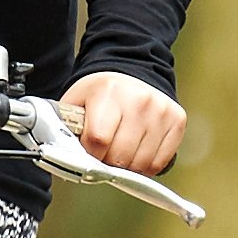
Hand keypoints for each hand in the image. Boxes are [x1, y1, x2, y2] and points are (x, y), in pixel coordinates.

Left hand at [57, 71, 185, 175]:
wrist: (133, 70)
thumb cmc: (102, 92)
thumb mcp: (76, 101)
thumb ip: (66, 128)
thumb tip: (60, 158)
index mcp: (109, 94)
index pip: (98, 141)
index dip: (90, 154)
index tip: (89, 152)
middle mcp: (139, 101)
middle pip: (120, 156)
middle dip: (108, 162)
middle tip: (105, 151)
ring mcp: (161, 111)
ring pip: (141, 164)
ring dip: (127, 166)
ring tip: (121, 149)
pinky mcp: (177, 120)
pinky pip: (159, 163)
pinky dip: (146, 165)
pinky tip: (138, 150)